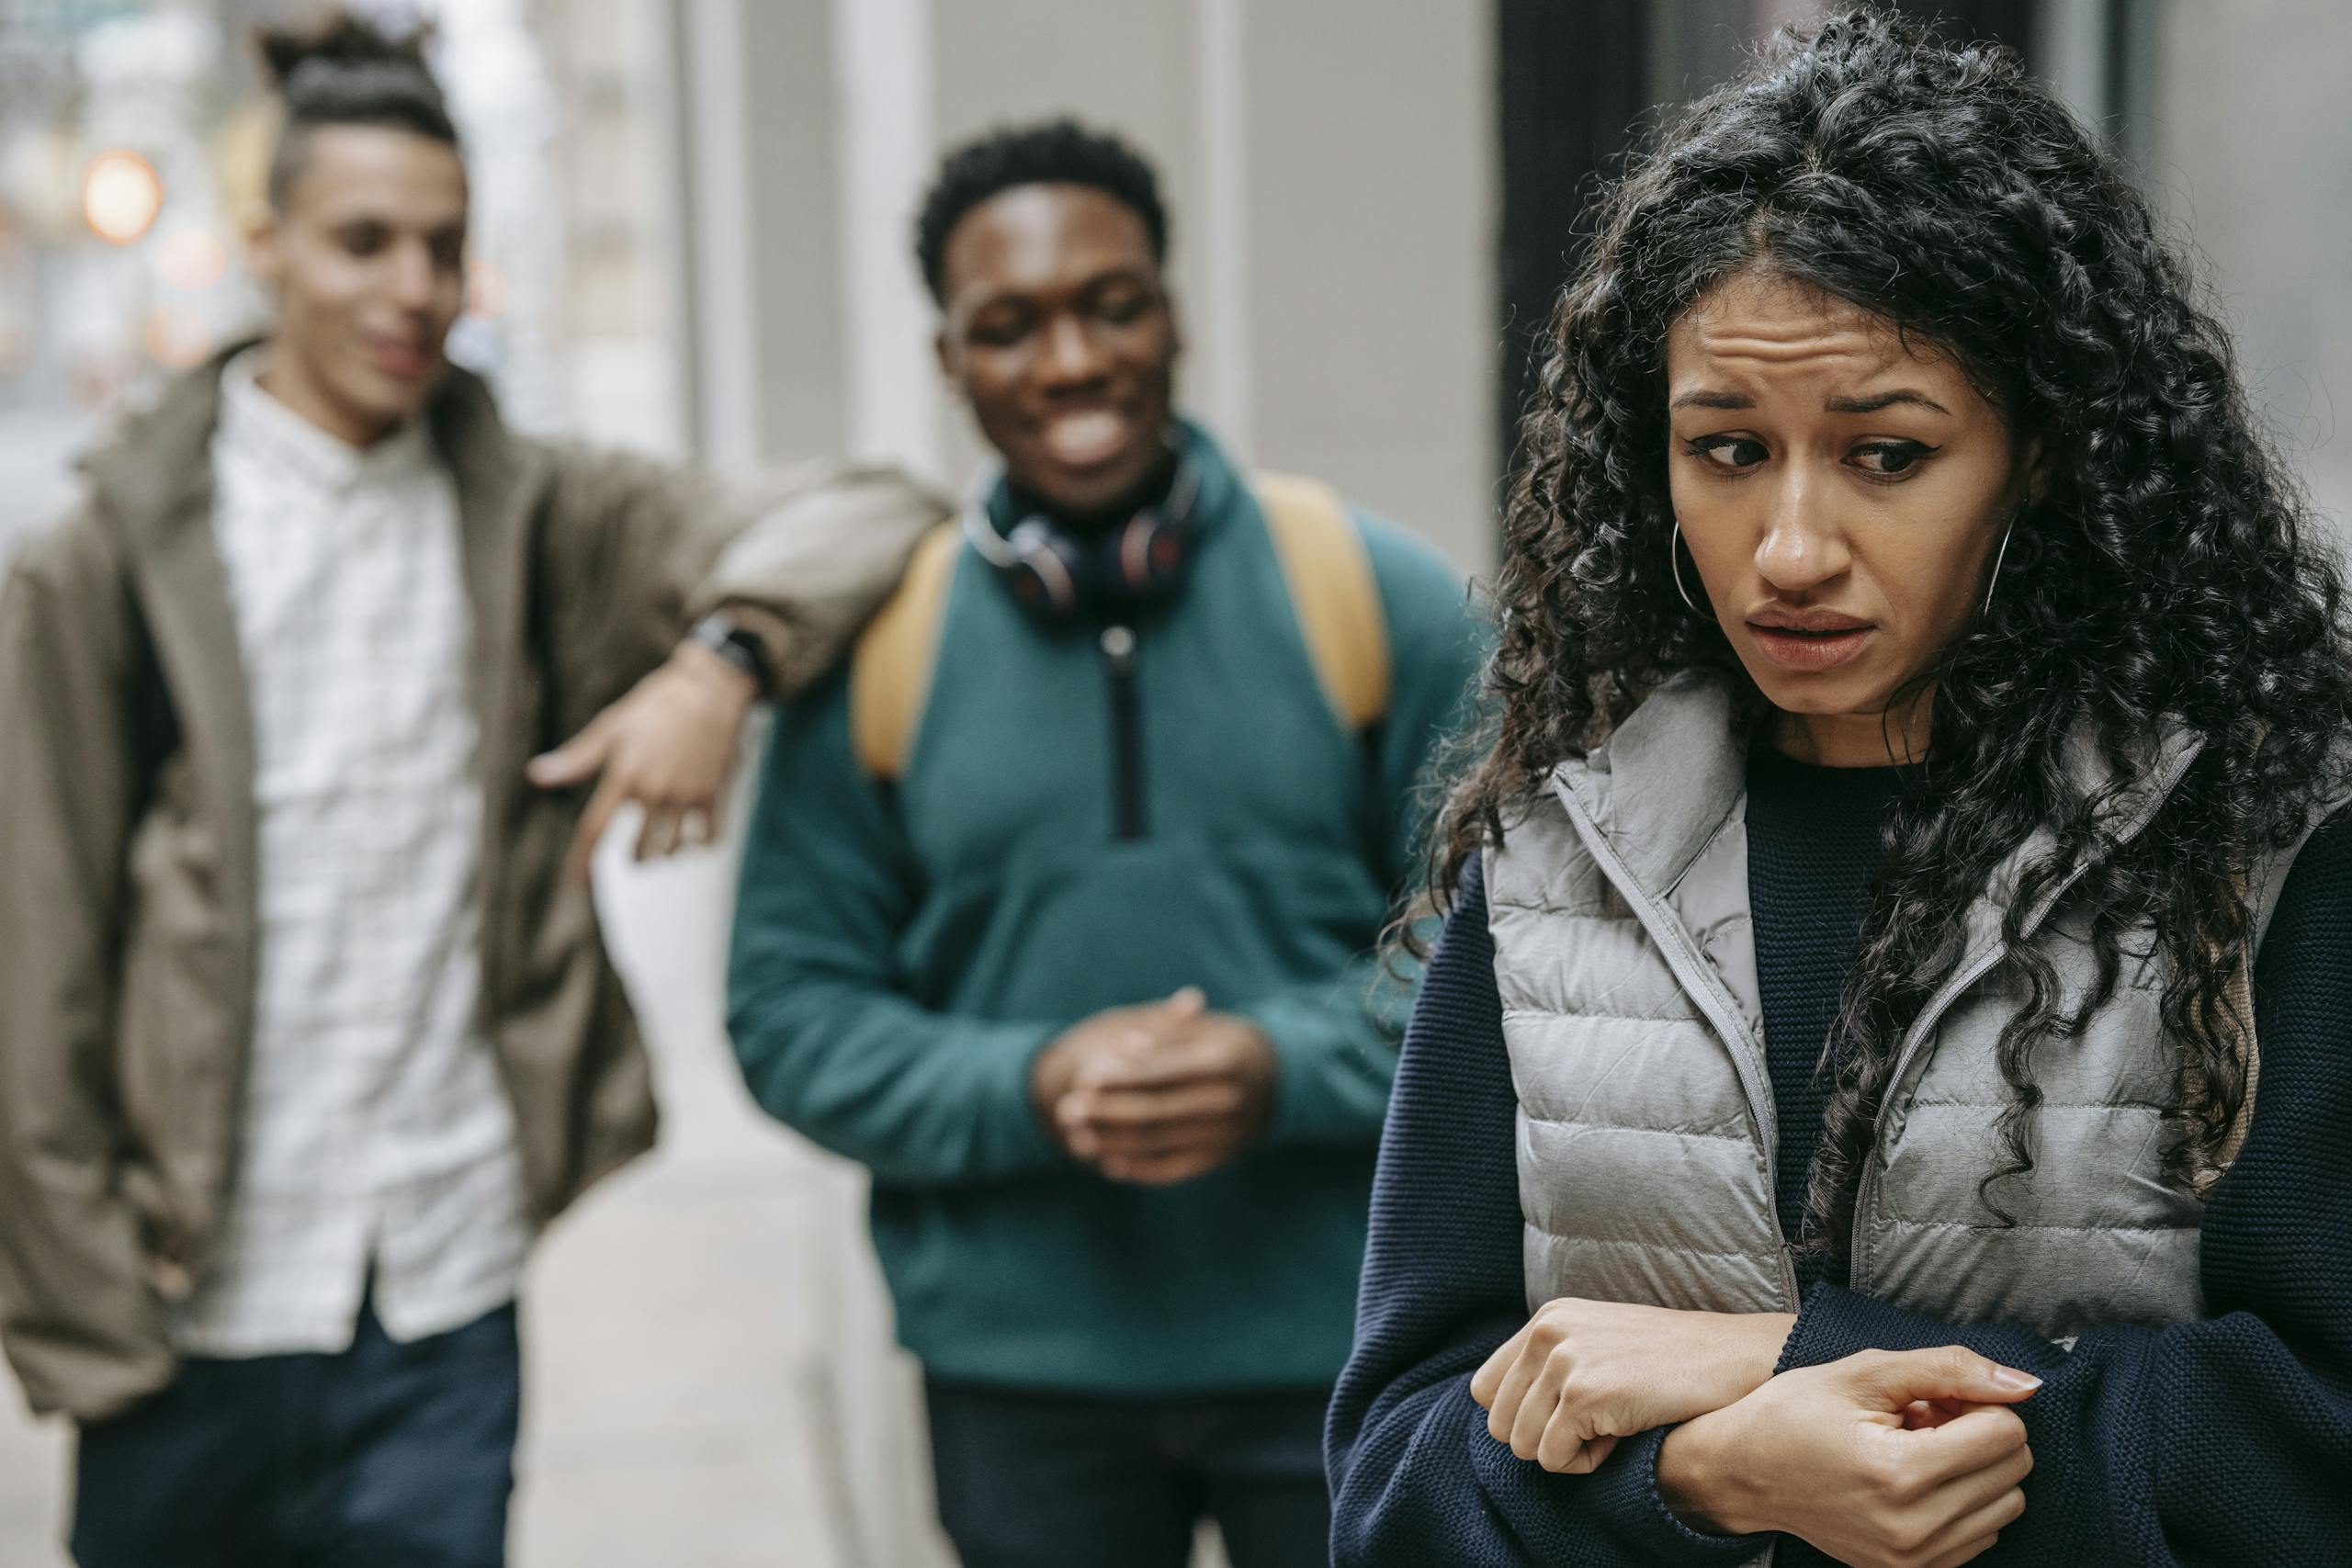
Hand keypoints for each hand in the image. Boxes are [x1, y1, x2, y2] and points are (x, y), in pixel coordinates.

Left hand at [527, 642, 759, 882]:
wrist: (711, 689)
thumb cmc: (655, 705)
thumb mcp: (611, 728)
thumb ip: (576, 759)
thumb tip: (536, 776)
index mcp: (623, 776)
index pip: (595, 830)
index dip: (583, 862)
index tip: (578, 884)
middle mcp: (654, 791)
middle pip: (639, 851)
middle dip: (635, 859)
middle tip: (637, 855)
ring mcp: (686, 795)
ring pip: (673, 850)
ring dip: (666, 854)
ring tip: (666, 846)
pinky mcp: (714, 793)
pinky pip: (709, 837)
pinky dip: (701, 844)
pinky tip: (697, 838)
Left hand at [1034, 989, 1278, 1184]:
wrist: (1276, 1079)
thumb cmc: (1224, 1043)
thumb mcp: (1202, 1028)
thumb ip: (1164, 1034)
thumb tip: (1126, 1046)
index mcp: (1224, 1060)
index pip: (1161, 1072)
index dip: (1120, 1076)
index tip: (1083, 1076)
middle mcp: (1231, 1101)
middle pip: (1156, 1112)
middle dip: (1106, 1112)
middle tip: (1066, 1109)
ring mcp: (1228, 1135)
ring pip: (1159, 1144)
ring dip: (1112, 1142)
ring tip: (1075, 1135)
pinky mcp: (1221, 1159)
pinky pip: (1174, 1170)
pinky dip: (1138, 1168)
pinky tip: (1108, 1159)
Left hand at [1469, 1301, 1796, 1473]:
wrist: (1734, 1360)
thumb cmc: (1671, 1364)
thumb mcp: (1598, 1343)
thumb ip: (1550, 1364)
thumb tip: (1500, 1415)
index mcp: (1547, 1319)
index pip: (1485, 1390)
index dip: (1523, 1418)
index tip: (1570, 1417)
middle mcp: (1548, 1332)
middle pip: (1499, 1424)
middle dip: (1544, 1440)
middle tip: (1598, 1425)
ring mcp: (1564, 1361)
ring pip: (1523, 1446)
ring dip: (1567, 1452)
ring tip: (1612, 1427)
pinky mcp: (1584, 1394)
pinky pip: (1554, 1459)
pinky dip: (1586, 1464)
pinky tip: (1622, 1436)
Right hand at [1658, 1346, 2040, 1567]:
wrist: (1743, 1473)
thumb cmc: (1796, 1412)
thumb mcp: (1866, 1372)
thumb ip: (1949, 1369)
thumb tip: (2025, 1384)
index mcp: (1901, 1471)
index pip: (2006, 1432)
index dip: (1977, 1400)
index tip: (1935, 1397)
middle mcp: (1915, 1526)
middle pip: (2014, 1469)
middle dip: (1981, 1431)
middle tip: (1927, 1417)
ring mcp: (1914, 1559)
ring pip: (2007, 1505)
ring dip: (1977, 1469)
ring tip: (1922, 1448)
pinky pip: (1983, 1535)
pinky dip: (1964, 1501)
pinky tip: (1919, 1479)